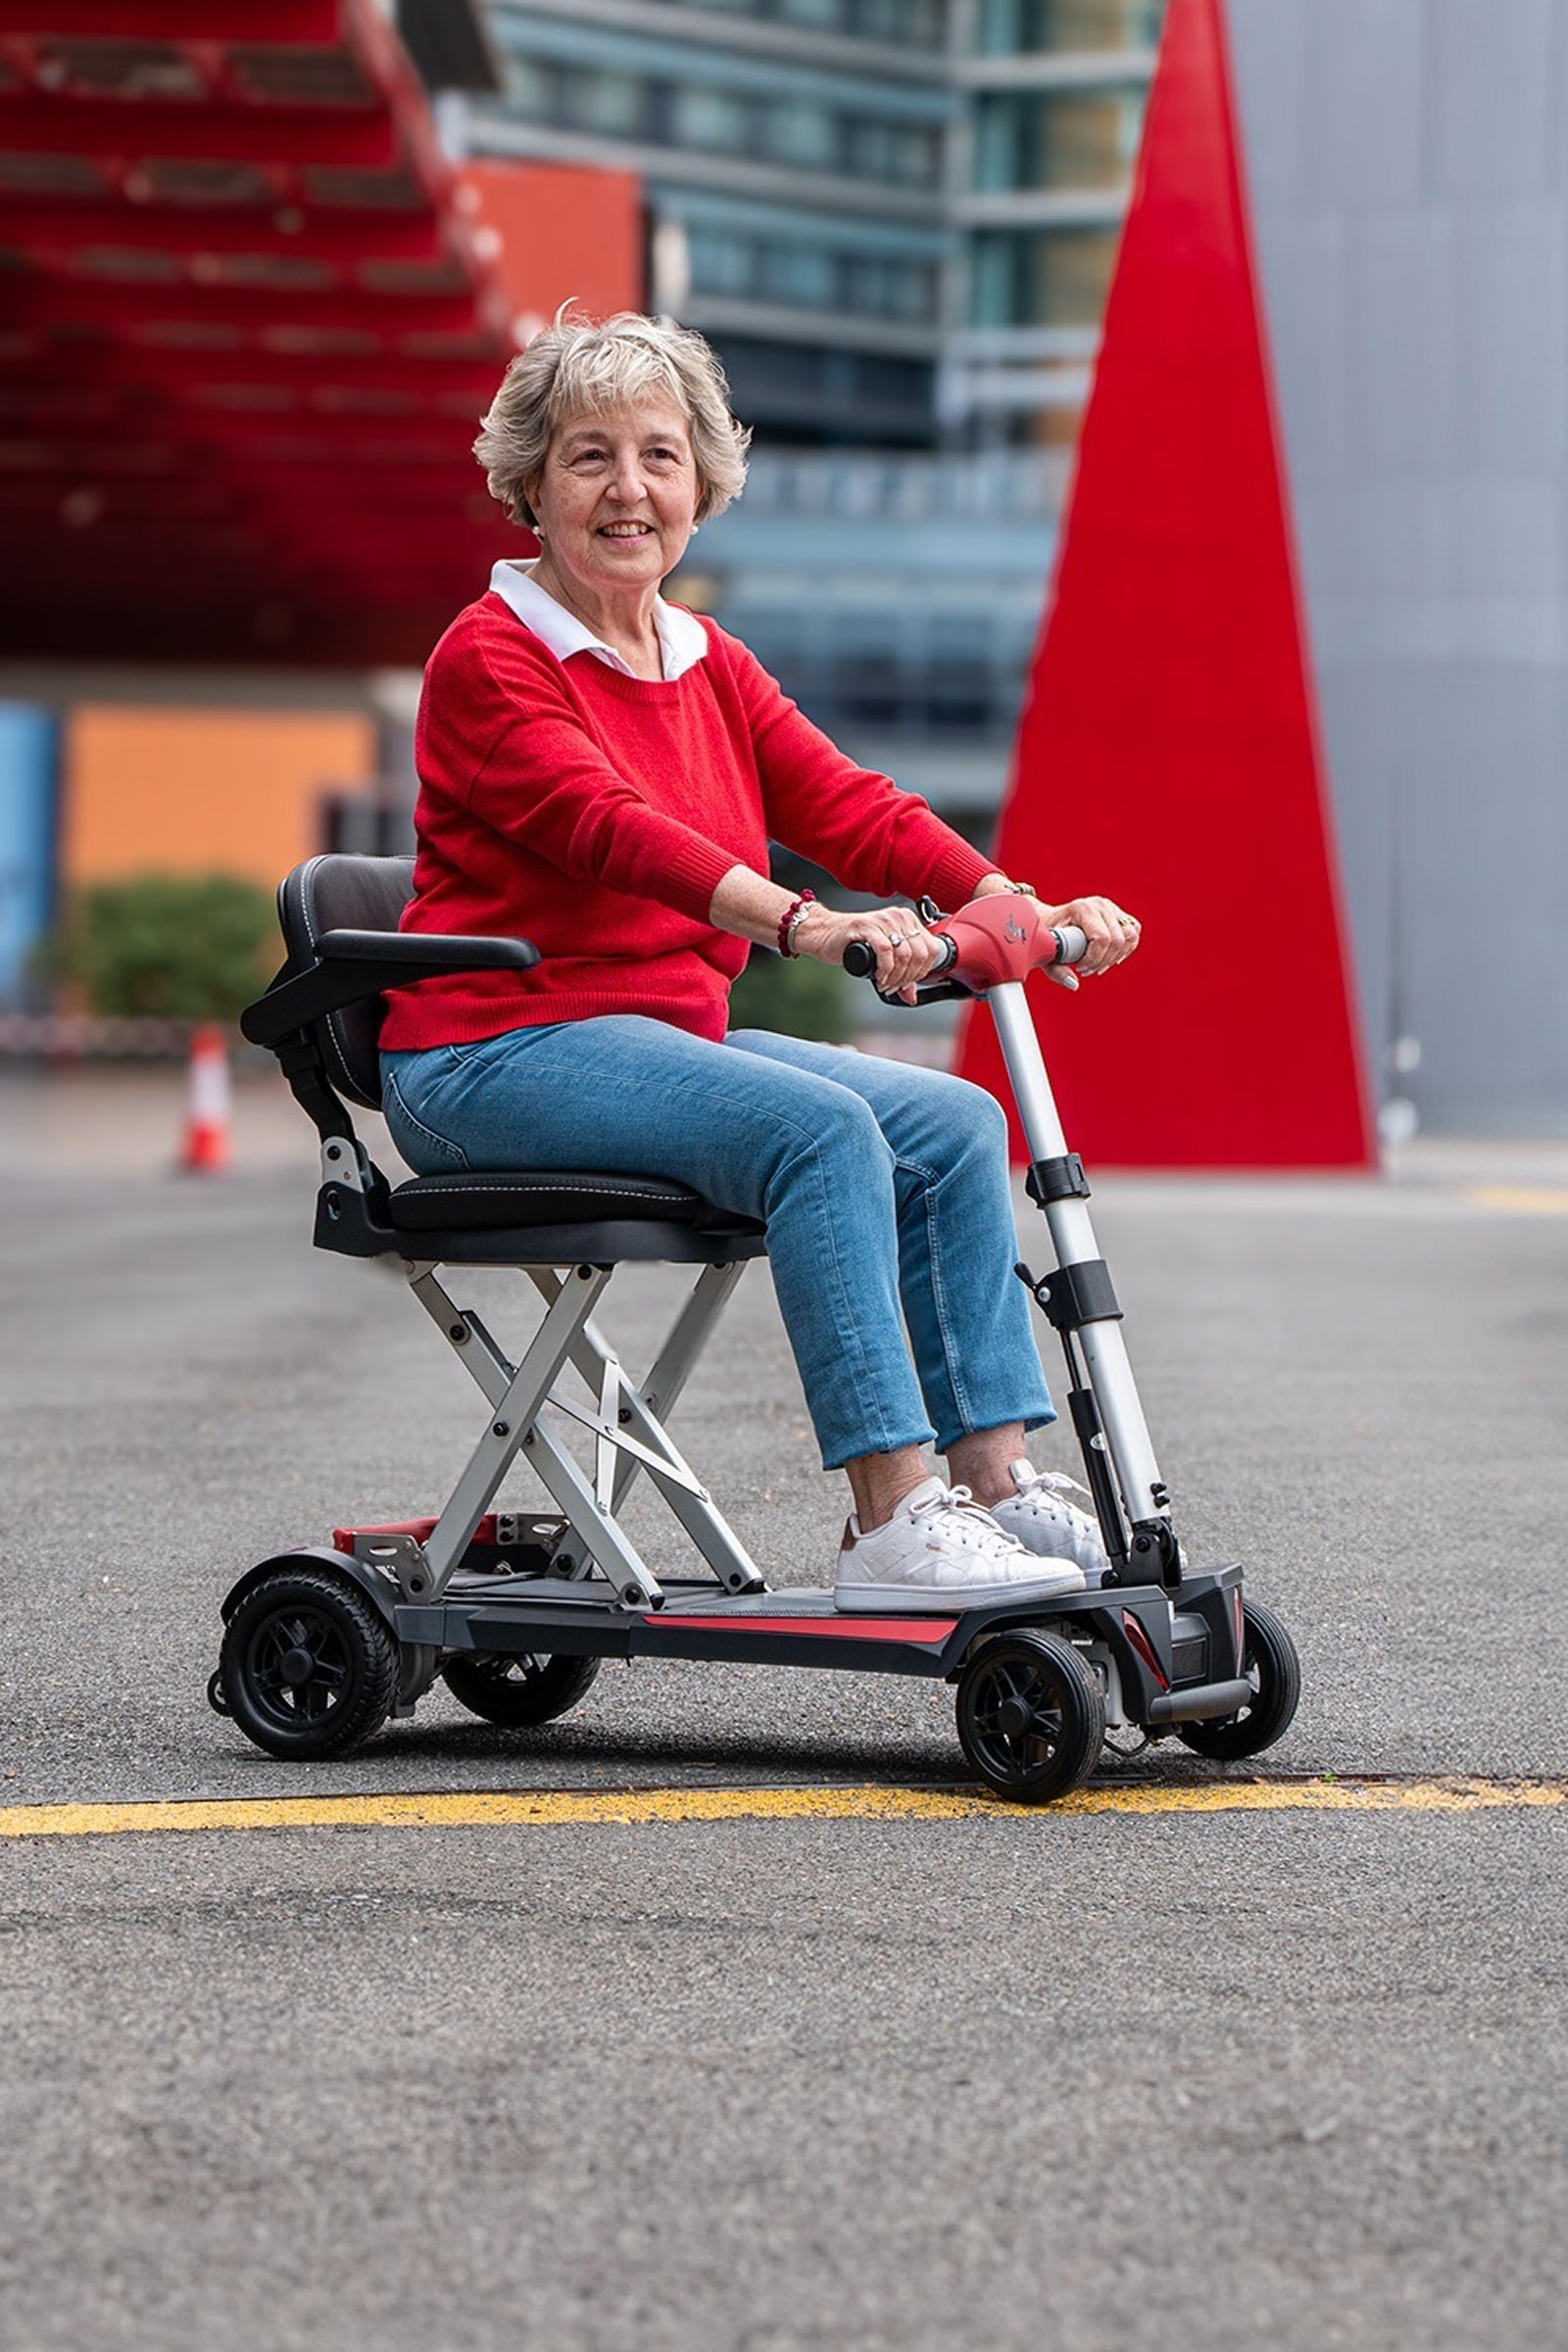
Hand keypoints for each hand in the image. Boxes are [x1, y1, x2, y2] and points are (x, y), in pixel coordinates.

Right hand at [797, 901, 947, 1003]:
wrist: (823, 933)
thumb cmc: (852, 943)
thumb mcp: (883, 958)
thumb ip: (900, 974)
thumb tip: (911, 997)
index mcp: (908, 920)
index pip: (931, 949)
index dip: (921, 973)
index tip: (907, 984)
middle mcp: (898, 916)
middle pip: (919, 954)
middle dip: (908, 978)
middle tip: (894, 987)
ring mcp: (883, 919)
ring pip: (904, 954)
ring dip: (896, 976)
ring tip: (885, 984)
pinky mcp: (866, 926)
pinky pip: (886, 951)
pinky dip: (885, 970)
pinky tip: (878, 977)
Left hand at [1037, 894, 1141, 989]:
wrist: (1048, 919)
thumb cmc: (1045, 934)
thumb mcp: (1046, 952)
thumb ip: (1057, 970)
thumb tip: (1075, 984)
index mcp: (1081, 908)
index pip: (1102, 938)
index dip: (1094, 959)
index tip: (1079, 968)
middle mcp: (1099, 904)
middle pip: (1118, 940)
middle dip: (1103, 962)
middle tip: (1087, 970)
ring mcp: (1110, 907)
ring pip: (1130, 936)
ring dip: (1116, 957)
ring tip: (1098, 965)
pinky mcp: (1117, 913)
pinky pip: (1134, 932)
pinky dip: (1127, 948)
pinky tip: (1112, 958)